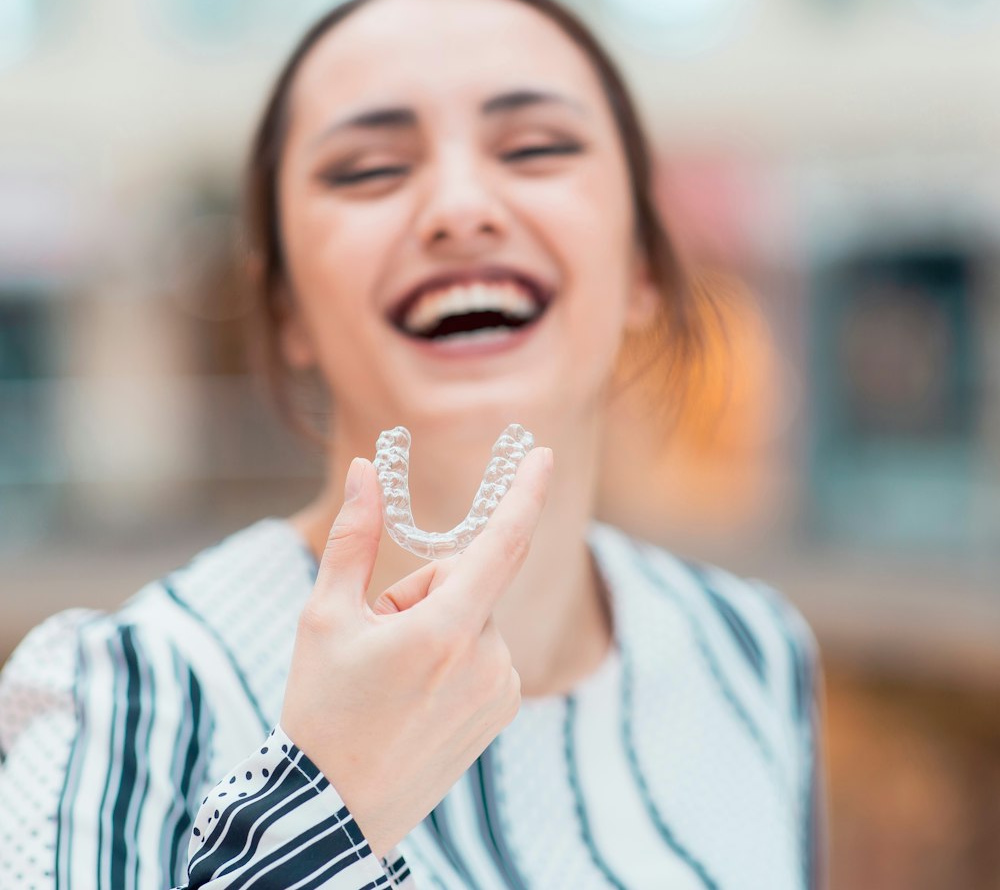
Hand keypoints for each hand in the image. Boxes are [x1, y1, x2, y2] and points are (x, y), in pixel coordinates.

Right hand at [279, 445, 552, 858]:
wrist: (335, 810)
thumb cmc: (322, 709)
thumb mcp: (324, 617)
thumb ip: (354, 538)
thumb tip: (366, 469)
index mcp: (445, 631)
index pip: (501, 544)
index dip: (524, 493)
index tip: (543, 454)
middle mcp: (488, 658)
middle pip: (467, 579)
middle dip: (425, 588)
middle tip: (379, 635)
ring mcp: (501, 688)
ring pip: (474, 615)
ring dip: (439, 624)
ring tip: (396, 676)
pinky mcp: (503, 709)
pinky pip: (485, 650)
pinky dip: (455, 653)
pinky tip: (418, 693)